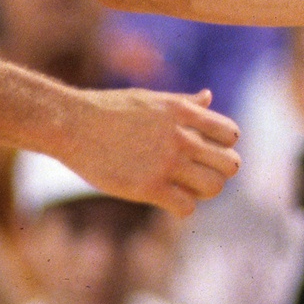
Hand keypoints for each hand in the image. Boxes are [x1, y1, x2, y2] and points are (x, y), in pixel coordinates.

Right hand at [56, 87, 240, 215]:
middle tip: (198, 174)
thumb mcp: (151, 98)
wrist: (72, 124)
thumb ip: (184, 103)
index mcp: (184, 112)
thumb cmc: (108, 109)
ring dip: (202, 192)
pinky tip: (167, 200)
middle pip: (230, 164)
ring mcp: (166, 162)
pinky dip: (182, 208)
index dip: (223, 146)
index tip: (205, 152)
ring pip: (213, 188)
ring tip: (184, 189)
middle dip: (219, 172)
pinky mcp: (148, 187)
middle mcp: (181, 136)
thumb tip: (209, 96)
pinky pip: (186, 208)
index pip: (231, 134)